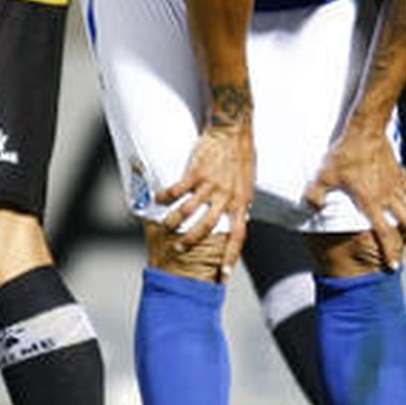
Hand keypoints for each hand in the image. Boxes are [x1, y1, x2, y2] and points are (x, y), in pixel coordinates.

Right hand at [157, 123, 253, 277]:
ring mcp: (211, 184)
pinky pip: (178, 189)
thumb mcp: (248, 184)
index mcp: (242, 202)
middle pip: (208, 227)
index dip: (230, 257)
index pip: (239, 236)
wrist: (234, 129)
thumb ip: (240, 202)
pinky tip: (158, 200)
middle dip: (192, 242)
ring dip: (175, 222)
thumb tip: (238, 219)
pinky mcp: (197, 171)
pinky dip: (166, 196)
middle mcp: (227, 196)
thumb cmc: (241, 157)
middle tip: (179, 250)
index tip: (223, 275)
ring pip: (189, 210)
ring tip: (165, 228)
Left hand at [305, 122, 405, 270]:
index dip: (390, 252)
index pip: (385, 234)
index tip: (393, 265)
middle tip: (403, 242)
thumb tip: (311, 206)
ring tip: (404, 223)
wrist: (366, 129)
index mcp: (372, 202)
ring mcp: (395, 182)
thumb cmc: (346, 153)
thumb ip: (316, 194)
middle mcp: (387, 196)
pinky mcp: (397, 169)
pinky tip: (402, 194)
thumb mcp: (324, 175)